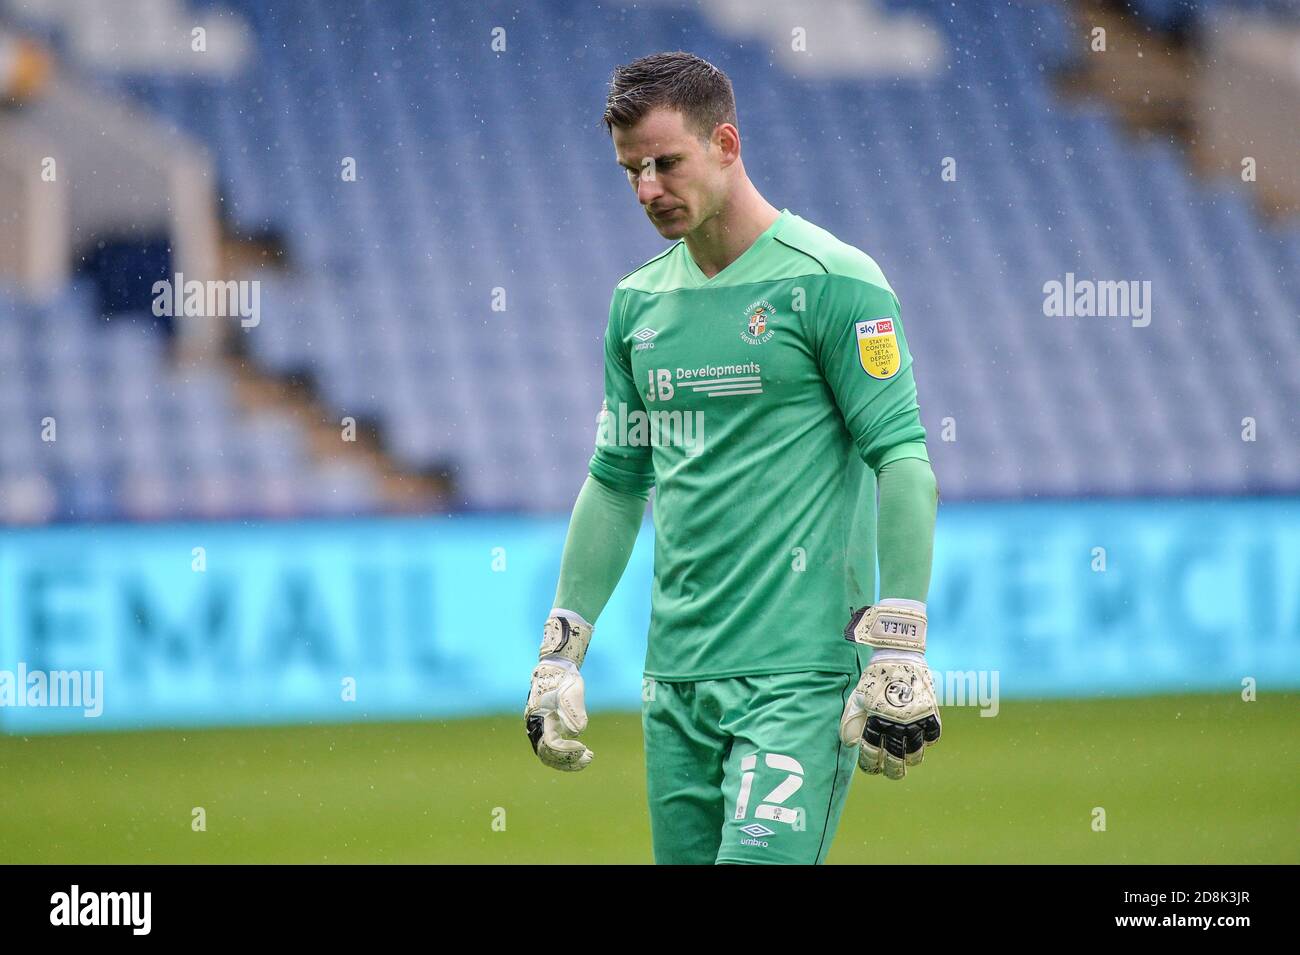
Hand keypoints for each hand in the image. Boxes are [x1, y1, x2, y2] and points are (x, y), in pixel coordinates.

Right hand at [524, 658, 593, 770]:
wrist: (556, 670)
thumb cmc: (562, 679)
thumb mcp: (571, 691)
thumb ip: (573, 710)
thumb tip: (577, 732)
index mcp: (538, 718)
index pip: (550, 744)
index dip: (567, 750)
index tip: (583, 746)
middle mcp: (536, 728)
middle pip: (548, 755)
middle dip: (568, 760)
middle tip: (588, 758)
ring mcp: (541, 730)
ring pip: (550, 756)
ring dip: (568, 762)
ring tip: (588, 759)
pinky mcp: (549, 730)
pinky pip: (554, 750)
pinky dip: (567, 756)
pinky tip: (583, 754)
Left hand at [839, 657, 940, 778]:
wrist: (898, 654)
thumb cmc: (875, 678)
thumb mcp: (858, 697)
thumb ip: (852, 721)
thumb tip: (849, 743)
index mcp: (875, 719)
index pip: (872, 751)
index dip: (871, 764)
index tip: (872, 768)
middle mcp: (896, 722)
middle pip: (895, 758)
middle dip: (893, 770)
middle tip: (892, 773)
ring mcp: (915, 718)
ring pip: (916, 752)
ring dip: (911, 760)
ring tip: (908, 761)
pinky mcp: (930, 711)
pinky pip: (932, 736)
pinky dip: (928, 742)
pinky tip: (922, 743)